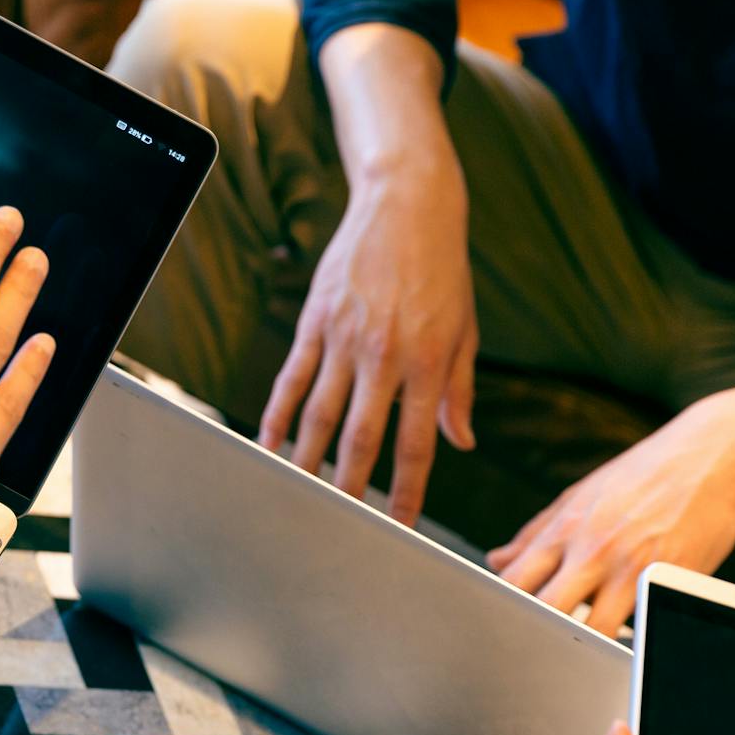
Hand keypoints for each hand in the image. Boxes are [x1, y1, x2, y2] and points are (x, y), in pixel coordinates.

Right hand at [258, 166, 478, 526]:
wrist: (407, 204)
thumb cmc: (443, 271)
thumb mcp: (464, 331)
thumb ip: (459, 391)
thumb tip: (460, 443)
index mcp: (427, 363)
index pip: (415, 444)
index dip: (407, 492)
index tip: (402, 529)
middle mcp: (383, 356)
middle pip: (360, 439)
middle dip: (351, 490)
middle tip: (341, 528)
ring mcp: (344, 339)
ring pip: (319, 415)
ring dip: (309, 463)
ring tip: (300, 500)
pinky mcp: (316, 322)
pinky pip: (293, 379)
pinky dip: (279, 417)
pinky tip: (270, 446)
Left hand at [489, 397, 734, 636]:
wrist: (715, 454)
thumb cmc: (644, 475)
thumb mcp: (581, 495)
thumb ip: (536, 532)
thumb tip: (497, 561)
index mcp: (565, 528)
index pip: (514, 583)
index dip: (501, 608)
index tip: (502, 622)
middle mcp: (594, 550)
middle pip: (546, 612)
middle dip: (538, 633)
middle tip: (538, 646)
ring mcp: (633, 568)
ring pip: (594, 630)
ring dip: (587, 642)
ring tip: (585, 644)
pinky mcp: (670, 582)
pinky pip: (642, 624)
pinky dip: (630, 635)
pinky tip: (627, 632)